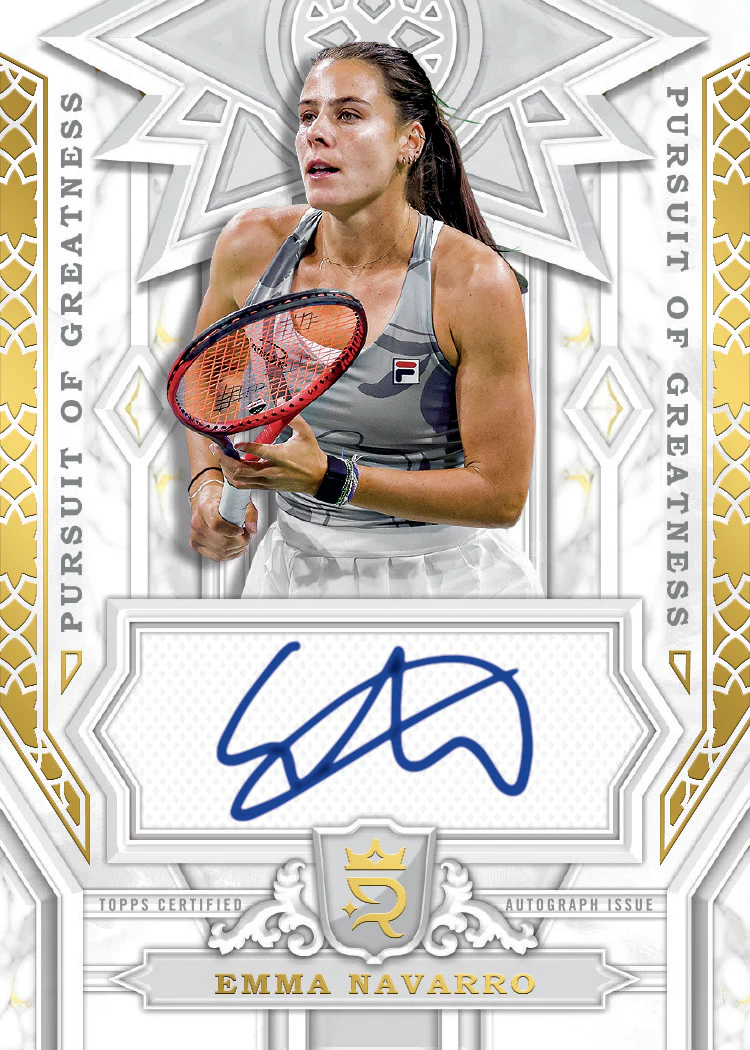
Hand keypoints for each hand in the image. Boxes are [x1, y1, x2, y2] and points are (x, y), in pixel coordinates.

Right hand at [189, 480, 256, 560]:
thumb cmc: (219, 496)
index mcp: (206, 508)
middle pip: (221, 542)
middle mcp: (198, 522)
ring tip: (241, 540)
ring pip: (220, 552)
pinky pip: (215, 556)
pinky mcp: (195, 543)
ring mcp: (195, 534)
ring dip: (236, 549)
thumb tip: (252, 529)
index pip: (216, 525)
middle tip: (246, 535)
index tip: (242, 530)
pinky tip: (235, 548)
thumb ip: (249, 513)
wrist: (205, 497)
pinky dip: (229, 555)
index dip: (232, 531)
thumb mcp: (238, 498)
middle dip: (240, 542)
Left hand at [209, 417, 327, 495]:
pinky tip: (230, 469)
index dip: (244, 448)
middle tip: (215, 449)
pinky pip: (245, 485)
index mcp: (281, 456)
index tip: (234, 442)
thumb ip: (293, 417)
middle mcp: (272, 471)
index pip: (258, 452)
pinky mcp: (267, 487)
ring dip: (227, 469)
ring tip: (220, 457)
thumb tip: (280, 401)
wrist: (319, 478)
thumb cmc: (312, 456)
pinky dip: (234, 478)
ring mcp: (268, 481)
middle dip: (225, 460)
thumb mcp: (306, 434)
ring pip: (240, 479)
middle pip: (241, 470)